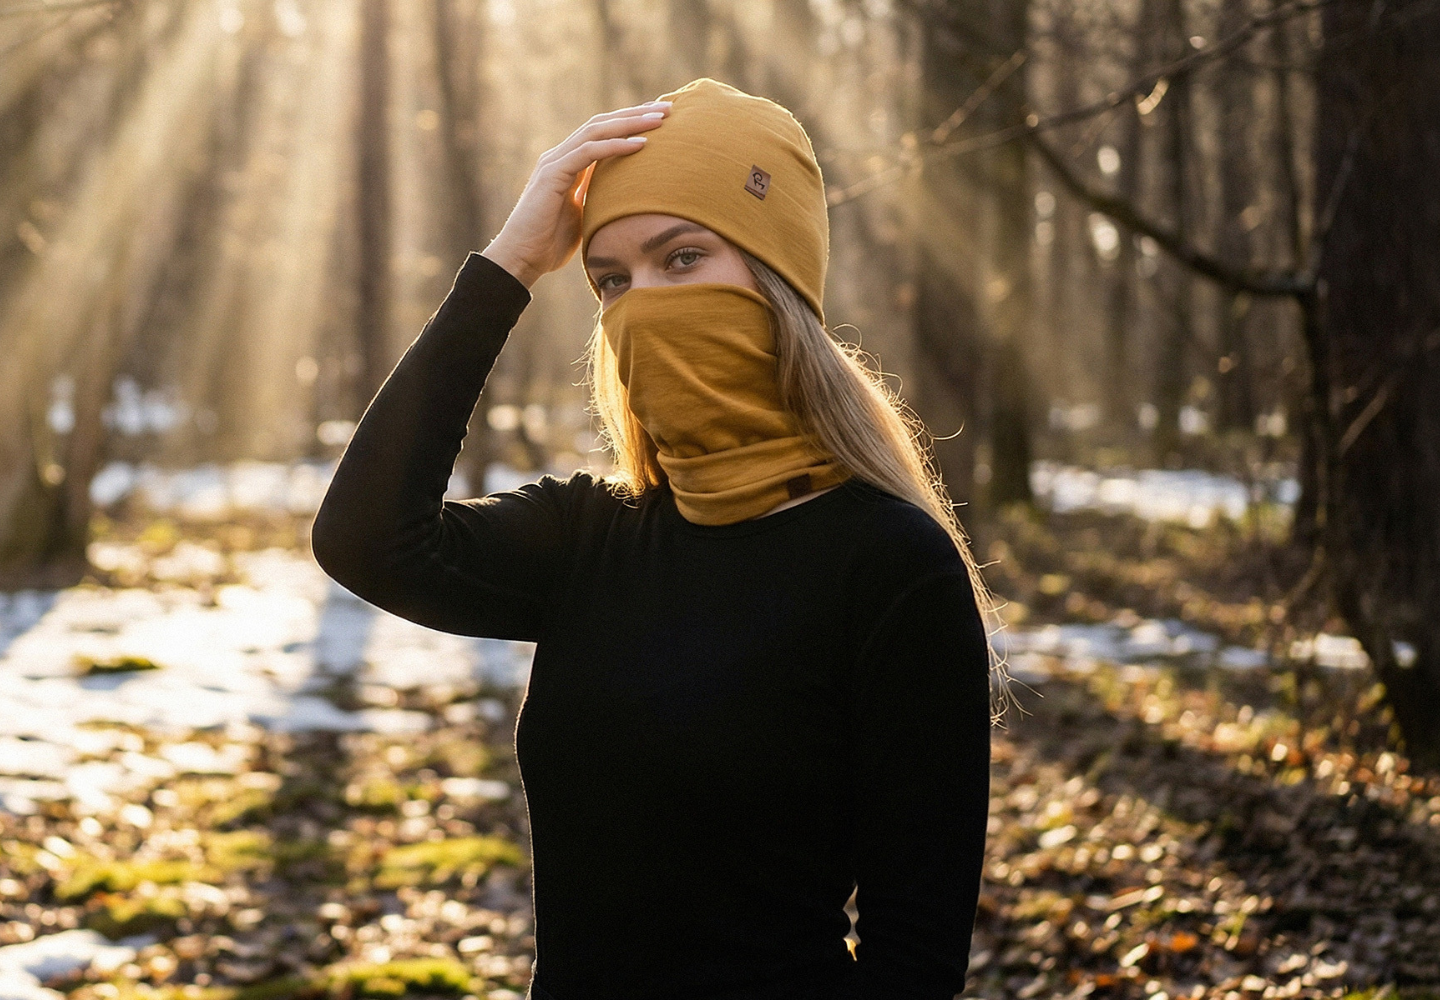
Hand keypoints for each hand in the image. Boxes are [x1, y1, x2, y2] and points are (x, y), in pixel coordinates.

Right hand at [482, 101, 670, 287]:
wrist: (521, 258)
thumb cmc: (550, 244)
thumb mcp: (583, 216)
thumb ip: (597, 199)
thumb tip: (623, 199)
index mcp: (568, 164)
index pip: (603, 133)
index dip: (630, 123)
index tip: (659, 119)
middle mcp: (560, 156)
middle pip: (602, 124)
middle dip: (635, 115)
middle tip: (668, 109)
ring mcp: (554, 162)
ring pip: (596, 131)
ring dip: (630, 123)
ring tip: (659, 120)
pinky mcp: (552, 174)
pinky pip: (589, 152)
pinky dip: (615, 146)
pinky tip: (640, 144)